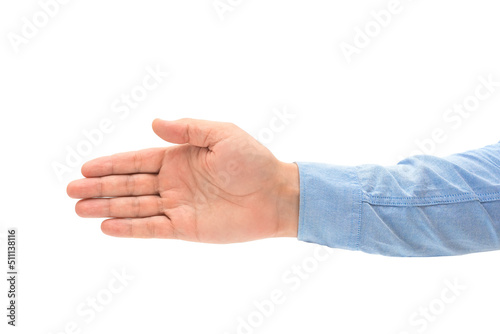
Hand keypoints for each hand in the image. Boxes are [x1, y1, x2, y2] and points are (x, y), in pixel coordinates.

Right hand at [67, 118, 298, 242]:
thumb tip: (154, 123)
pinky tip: (107, 226)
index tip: (86, 166)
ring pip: (135, 207)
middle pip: (129, 185)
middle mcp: (174, 182)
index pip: (137, 161)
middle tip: (71, 189)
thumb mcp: (221, 134)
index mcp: (179, 158)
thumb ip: (187, 129)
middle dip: (100, 187)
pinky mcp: (186, 228)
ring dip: (107, 207)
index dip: (111, 164)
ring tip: (79, 208)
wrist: (275, 194)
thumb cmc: (253, 160)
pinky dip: (130, 228)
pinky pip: (152, 228)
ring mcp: (178, 206)